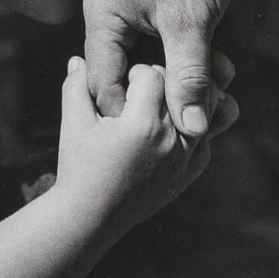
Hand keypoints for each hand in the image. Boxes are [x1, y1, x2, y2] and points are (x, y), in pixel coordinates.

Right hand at [55, 58, 238, 232]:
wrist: (90, 218)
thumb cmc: (78, 167)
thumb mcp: (73, 123)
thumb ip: (76, 86)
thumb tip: (77, 59)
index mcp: (142, 125)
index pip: (153, 74)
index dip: (136, 70)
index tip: (124, 79)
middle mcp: (170, 140)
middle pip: (179, 88)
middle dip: (162, 81)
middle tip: (141, 88)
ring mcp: (184, 160)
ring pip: (204, 111)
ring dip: (185, 99)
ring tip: (161, 100)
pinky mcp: (188, 175)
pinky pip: (204, 140)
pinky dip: (191, 127)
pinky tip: (168, 126)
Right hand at [83, 0, 235, 135]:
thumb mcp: (191, 22)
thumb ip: (189, 76)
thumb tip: (192, 129)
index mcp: (101, 17)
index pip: (103, 82)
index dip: (131, 112)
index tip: (166, 133)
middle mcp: (104, 20)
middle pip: (122, 78)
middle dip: (162, 96)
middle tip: (200, 109)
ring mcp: (122, 20)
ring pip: (143, 70)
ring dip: (177, 81)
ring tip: (216, 88)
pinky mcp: (141, 21)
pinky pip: (154, 56)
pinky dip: (182, 66)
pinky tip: (214, 72)